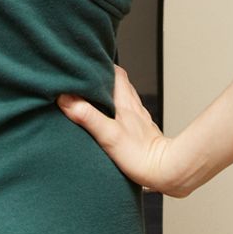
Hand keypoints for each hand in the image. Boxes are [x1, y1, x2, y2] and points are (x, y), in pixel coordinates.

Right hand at [57, 65, 193, 196]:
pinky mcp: (141, 132)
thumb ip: (87, 116)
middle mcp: (134, 107)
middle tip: (86, 77)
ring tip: (94, 95)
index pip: (116, 72)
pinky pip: (128, 113)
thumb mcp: (109, 135)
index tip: (86, 61)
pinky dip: (117, 109)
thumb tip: (66, 98)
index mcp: (126, 102)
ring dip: (110, 93)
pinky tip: (110, 118)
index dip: (101, 64)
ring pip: (124, 97)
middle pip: (119, 82)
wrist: (166, 172)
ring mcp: (139, 119)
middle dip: (103, 77)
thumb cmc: (139, 155)